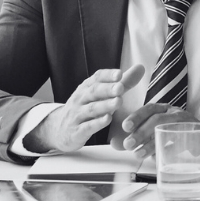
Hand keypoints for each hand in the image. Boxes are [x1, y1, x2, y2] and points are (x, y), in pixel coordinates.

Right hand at [28, 65, 146, 152]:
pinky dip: (97, 123)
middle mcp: (80, 99)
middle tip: (120, 87)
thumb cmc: (84, 109)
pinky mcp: (77, 131)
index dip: (108, 75)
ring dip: (105, 105)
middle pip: (94, 92)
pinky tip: (107, 119)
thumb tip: (140, 68)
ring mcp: (77, 115)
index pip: (96, 78)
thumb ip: (122, 83)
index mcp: (86, 88)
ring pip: (91, 109)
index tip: (120, 73)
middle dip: (107, 89)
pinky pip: (87, 126)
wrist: (59, 130)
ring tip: (118, 101)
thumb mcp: (100, 94)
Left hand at [116, 103, 199, 159]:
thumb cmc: (176, 134)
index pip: (149, 109)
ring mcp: (187, 124)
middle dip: (141, 132)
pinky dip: (168, 150)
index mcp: (165, 110)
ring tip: (139, 154)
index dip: (137, 117)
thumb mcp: (155, 133)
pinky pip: (181, 143)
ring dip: (151, 143)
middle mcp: (176, 114)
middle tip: (128, 144)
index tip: (125, 127)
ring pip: (168, 130)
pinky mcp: (196, 136)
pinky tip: (158, 158)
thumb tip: (114, 143)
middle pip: (157, 119)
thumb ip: (135, 138)